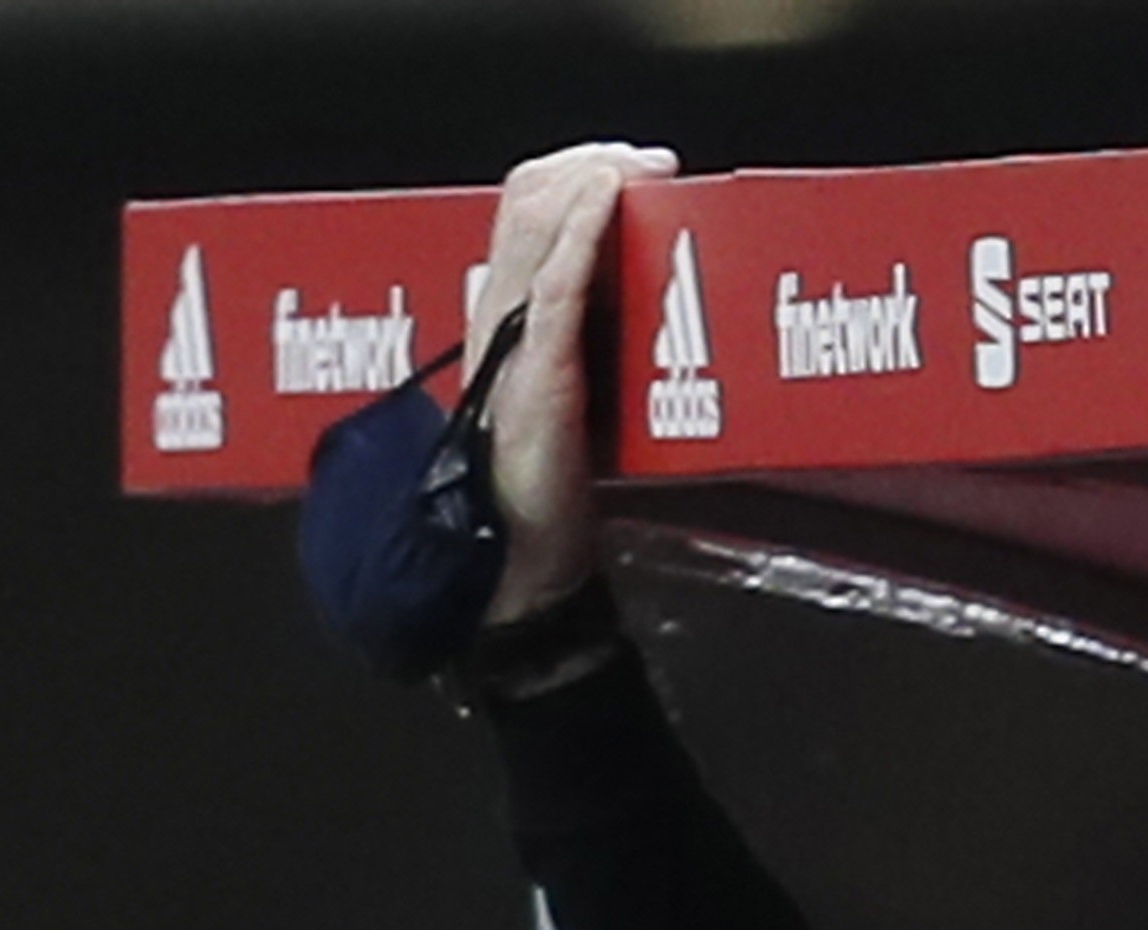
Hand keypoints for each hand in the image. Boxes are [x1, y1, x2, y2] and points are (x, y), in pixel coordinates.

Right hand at [469, 141, 679, 631]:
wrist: (524, 555)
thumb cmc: (550, 485)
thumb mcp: (571, 394)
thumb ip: (586, 345)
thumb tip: (634, 306)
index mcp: (506, 317)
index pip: (524, 213)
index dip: (571, 174)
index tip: (627, 161)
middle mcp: (500, 314)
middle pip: (528, 200)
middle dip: (590, 163)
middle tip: (647, 157)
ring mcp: (513, 339)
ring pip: (536, 224)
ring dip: (591, 180)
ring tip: (638, 165)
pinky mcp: (539, 370)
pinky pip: (554, 281)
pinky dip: (582, 230)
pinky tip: (610, 199)